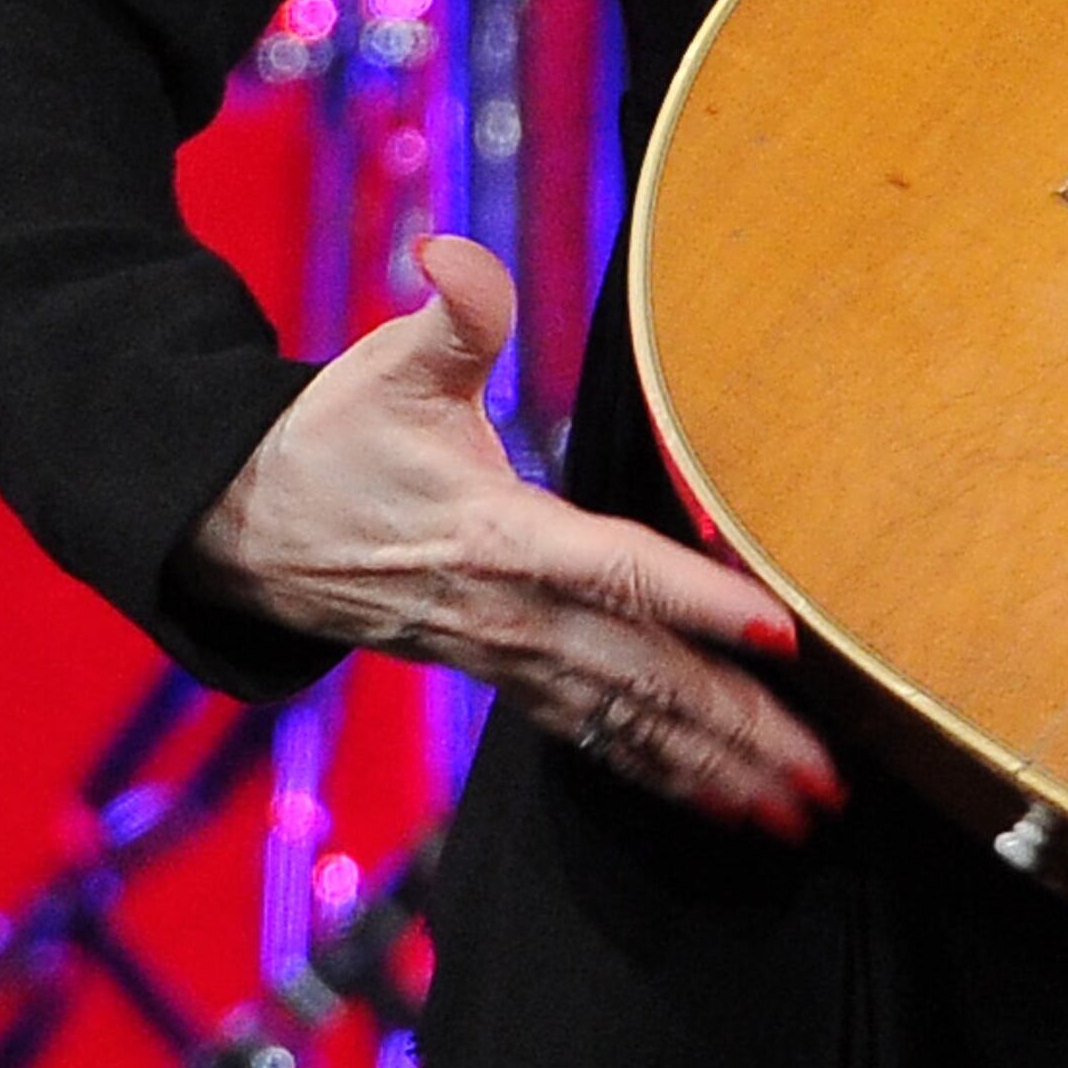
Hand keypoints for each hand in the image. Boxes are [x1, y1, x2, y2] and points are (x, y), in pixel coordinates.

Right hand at [184, 234, 840, 836]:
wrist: (242, 530)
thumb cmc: (331, 440)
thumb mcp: (387, 367)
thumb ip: (449, 316)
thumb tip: (451, 256)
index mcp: (502, 534)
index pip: (616, 570)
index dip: (698, 599)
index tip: (780, 632)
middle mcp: (514, 613)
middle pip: (644, 677)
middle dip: (736, 727)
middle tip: (825, 775)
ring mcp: (511, 657)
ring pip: (628, 723)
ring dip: (717, 770)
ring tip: (803, 811)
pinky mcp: (507, 679)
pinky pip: (597, 739)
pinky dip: (665, 776)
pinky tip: (729, 805)